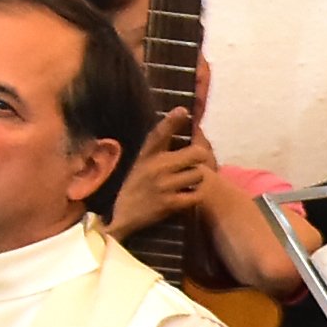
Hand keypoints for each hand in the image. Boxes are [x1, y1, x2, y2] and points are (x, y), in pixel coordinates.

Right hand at [110, 111, 211, 238]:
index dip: (172, 121)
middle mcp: (155, 167)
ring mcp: (163, 185)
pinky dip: (196, 196)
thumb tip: (181, 124)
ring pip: (199, 175)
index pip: (159, 134)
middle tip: (199, 162)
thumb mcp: (142, 164)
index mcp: (146, 155)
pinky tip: (188, 196)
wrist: (124, 216)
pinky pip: (197, 194)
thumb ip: (159, 149)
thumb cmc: (137, 187)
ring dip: (199, 179)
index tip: (183, 110)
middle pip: (196, 154)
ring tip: (189, 182)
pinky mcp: (170, 203)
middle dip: (202, 158)